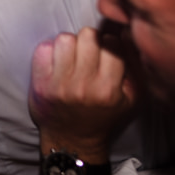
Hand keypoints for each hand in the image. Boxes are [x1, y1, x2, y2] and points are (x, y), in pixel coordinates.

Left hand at [28, 27, 136, 163]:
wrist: (73, 141)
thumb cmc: (103, 115)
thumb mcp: (131, 98)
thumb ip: (134, 66)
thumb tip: (124, 34)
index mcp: (108, 89)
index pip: (112, 43)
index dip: (109, 43)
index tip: (105, 52)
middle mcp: (83, 86)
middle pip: (87, 35)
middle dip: (89, 41)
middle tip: (87, 54)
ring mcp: (59, 84)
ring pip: (65, 38)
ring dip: (68, 45)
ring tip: (71, 59)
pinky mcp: (40, 83)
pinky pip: (43, 48)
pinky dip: (49, 51)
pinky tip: (55, 64)